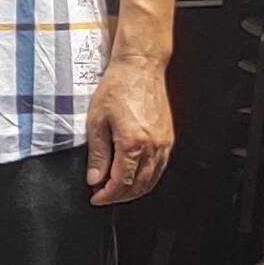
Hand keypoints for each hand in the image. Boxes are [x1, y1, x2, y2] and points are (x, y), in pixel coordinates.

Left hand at [85, 47, 173, 206]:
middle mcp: (153, 147)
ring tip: (116, 188)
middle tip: (103, 194)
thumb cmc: (117, 87)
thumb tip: (95, 179)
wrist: (140, 67)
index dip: (107, 195)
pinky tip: (134, 175)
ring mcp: (164, 143)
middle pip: (139, 186)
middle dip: (119, 196)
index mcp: (133, 144)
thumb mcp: (97, 121)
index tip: (96, 197)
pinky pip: (160, 167)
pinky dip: (147, 178)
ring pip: (152, 180)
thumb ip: (97, 154)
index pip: (122, 183)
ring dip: (134, 190)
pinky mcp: (168, 137)